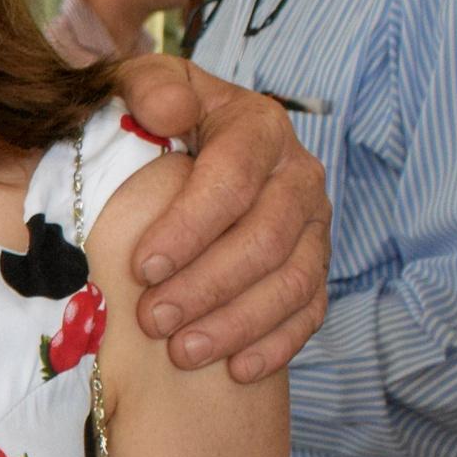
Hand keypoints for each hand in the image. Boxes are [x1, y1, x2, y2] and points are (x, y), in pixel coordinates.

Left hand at [114, 57, 330, 380]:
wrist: (184, 146)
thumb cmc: (154, 118)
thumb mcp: (141, 86)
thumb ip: (149, 87)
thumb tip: (169, 110)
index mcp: (257, 126)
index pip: (233, 180)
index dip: (190, 228)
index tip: (143, 268)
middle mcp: (297, 174)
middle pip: (266, 239)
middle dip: (207, 286)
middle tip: (153, 321)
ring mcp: (314, 224)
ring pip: (293, 281)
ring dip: (238, 323)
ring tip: (183, 353)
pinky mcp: (315, 265)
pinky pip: (310, 311)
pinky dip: (278, 344)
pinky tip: (238, 370)